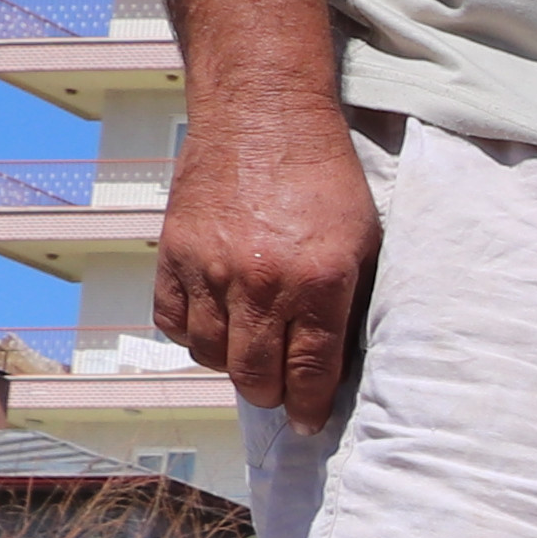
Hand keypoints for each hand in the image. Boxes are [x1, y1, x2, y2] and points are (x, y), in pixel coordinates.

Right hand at [152, 109, 381, 420]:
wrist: (264, 114)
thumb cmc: (325, 178)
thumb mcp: (363, 240)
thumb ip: (350, 301)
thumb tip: (342, 362)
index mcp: (318, 282)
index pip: (310, 373)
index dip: (309, 407)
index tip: (310, 422)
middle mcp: (261, 282)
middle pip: (255, 377)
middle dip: (272, 395)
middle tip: (282, 393)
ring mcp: (211, 269)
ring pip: (212, 356)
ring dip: (232, 366)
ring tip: (252, 354)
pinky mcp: (175, 253)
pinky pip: (173, 323)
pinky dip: (193, 335)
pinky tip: (216, 325)